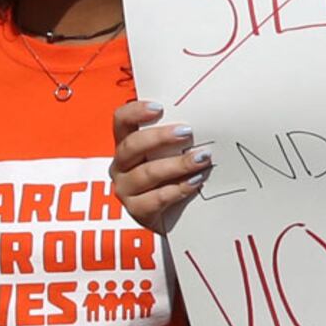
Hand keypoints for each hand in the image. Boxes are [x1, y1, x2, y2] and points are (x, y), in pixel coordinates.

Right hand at [111, 101, 210, 233]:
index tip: (159, 108)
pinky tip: (195, 182)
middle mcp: (121, 165)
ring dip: (176, 165)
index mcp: (127, 145)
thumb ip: (179, 136)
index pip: (121, 121)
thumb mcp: (174, 152)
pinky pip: (155, 199)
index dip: (135, 112)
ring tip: (201, 159)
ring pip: (147, 173)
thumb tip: (205, 116)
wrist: (178, 216)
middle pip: (132, 146)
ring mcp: (126, 189)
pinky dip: (177, 189)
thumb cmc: (176, 176)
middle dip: (160, 138)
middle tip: (187, 132)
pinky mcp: (137, 211)